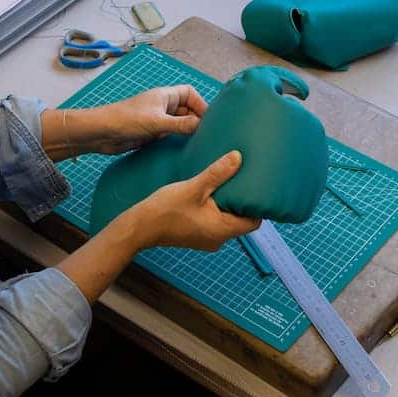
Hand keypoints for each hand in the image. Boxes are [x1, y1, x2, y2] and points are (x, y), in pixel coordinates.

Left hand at [77, 85, 208, 155]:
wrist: (102, 133)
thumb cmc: (127, 120)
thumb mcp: (157, 122)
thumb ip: (180, 124)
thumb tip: (201, 125)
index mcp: (165, 96)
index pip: (189, 93)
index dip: (200, 103)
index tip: (209, 119)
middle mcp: (163, 106)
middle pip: (186, 109)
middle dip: (197, 119)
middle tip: (208, 134)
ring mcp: (157, 120)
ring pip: (179, 123)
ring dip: (188, 131)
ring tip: (200, 143)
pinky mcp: (152, 133)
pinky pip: (170, 135)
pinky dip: (178, 140)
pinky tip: (184, 150)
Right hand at [124, 152, 259, 251]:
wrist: (138, 228)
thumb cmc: (165, 210)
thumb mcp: (193, 188)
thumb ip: (217, 173)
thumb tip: (238, 157)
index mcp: (222, 230)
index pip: (254, 222)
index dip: (259, 206)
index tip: (259, 187)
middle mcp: (218, 239)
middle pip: (241, 220)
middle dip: (244, 202)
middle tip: (246, 180)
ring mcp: (207, 239)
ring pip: (227, 220)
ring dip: (229, 204)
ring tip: (230, 183)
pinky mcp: (196, 235)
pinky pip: (215, 221)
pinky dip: (217, 208)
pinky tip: (212, 192)